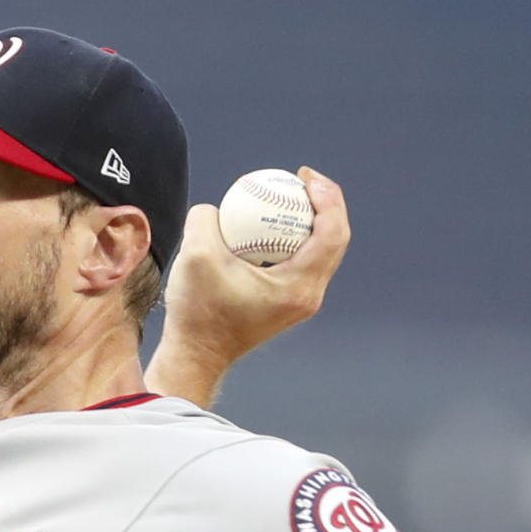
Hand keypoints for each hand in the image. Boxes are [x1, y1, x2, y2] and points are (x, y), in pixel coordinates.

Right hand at [144, 167, 349, 406]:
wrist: (197, 354)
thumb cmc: (198, 312)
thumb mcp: (195, 254)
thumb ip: (206, 217)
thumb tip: (217, 207)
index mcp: (298, 286)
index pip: (332, 233)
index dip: (328, 197)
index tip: (304, 176)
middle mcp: (307, 297)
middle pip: (335, 240)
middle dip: (326, 202)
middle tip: (302, 179)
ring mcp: (300, 303)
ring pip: (322, 252)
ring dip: (312, 220)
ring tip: (290, 195)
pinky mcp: (288, 304)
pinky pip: (303, 262)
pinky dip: (294, 239)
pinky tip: (270, 223)